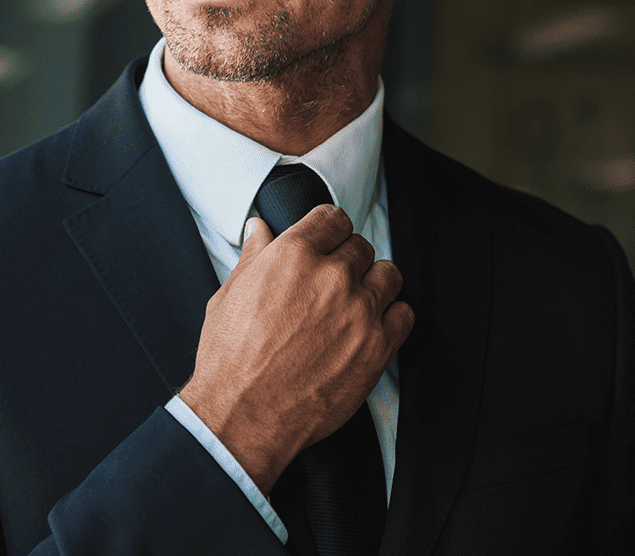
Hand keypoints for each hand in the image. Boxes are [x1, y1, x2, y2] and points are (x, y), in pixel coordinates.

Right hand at [179, 205, 413, 494]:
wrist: (244, 416)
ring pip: (388, 274)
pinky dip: (391, 318)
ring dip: (373, 284)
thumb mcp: (230, 295)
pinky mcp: (378, 346)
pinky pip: (403, 314)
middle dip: (346, 260)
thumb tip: (259, 229)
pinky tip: (370, 328)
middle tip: (332, 284)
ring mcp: (359, 310)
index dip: (328, 231)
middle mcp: (332, 275)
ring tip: (355, 303)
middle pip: (360, 246)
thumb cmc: (230, 358)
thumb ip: (254, 256)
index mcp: (294, 254)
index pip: (332, 218)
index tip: (327, 243)